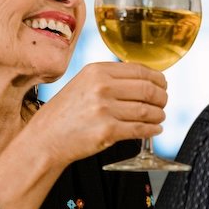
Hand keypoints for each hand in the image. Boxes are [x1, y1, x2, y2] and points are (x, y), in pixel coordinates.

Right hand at [22, 62, 166, 167]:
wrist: (45, 138)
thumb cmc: (66, 112)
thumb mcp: (83, 84)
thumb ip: (110, 78)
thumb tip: (147, 78)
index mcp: (97, 71)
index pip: (140, 70)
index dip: (158, 79)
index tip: (163, 85)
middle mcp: (101, 87)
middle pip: (148, 89)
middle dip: (162, 97)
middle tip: (163, 103)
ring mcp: (105, 110)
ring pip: (147, 110)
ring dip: (159, 115)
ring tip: (159, 117)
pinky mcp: (108, 131)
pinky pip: (140, 129)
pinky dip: (153, 129)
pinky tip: (155, 129)